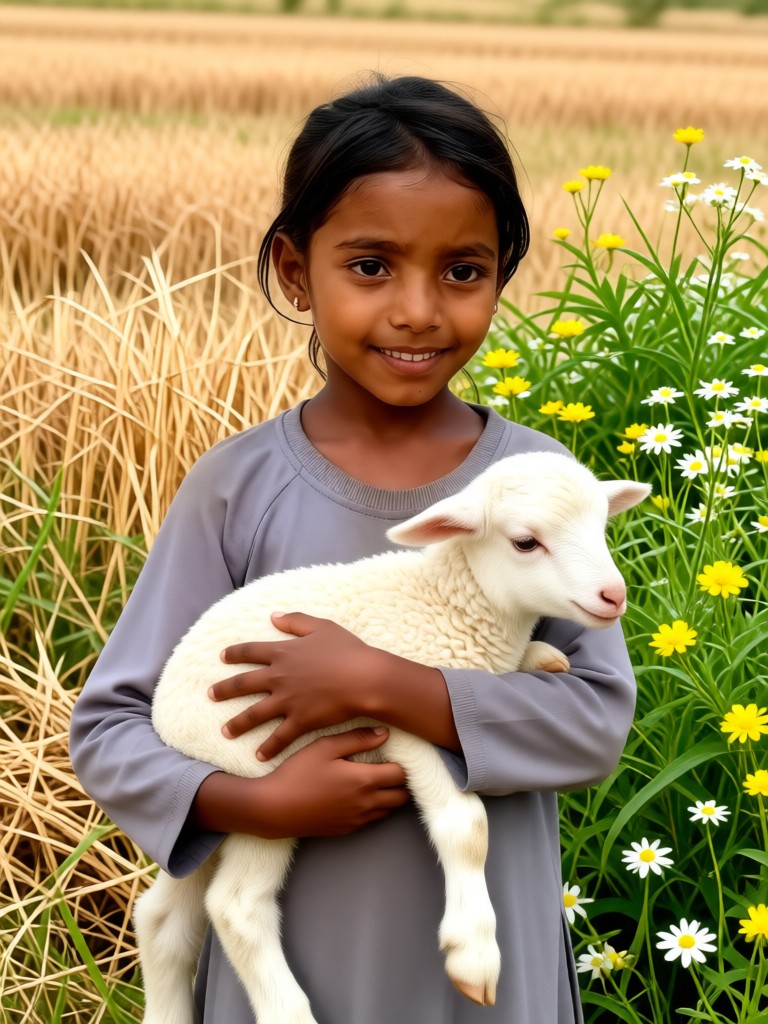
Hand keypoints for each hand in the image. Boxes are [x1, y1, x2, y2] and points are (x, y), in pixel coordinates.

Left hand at [210, 612, 381, 760]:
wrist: (364, 678)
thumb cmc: (347, 650)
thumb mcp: (321, 627)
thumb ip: (295, 621)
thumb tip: (273, 616)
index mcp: (283, 653)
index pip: (250, 652)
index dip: (235, 653)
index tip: (222, 657)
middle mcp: (278, 677)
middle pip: (243, 684)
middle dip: (224, 690)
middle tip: (210, 695)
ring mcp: (287, 701)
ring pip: (254, 715)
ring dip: (237, 724)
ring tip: (225, 732)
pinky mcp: (300, 720)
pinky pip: (279, 737)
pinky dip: (268, 748)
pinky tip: (259, 756)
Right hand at [255, 727, 409, 837]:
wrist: (273, 809)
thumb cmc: (297, 773)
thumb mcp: (324, 747)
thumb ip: (357, 739)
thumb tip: (384, 734)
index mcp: (364, 780)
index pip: (401, 775)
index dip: (404, 764)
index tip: (397, 754)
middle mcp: (366, 804)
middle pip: (402, 797)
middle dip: (402, 782)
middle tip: (392, 767)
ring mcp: (356, 820)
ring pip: (389, 811)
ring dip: (390, 796)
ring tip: (378, 779)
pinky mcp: (346, 830)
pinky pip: (372, 820)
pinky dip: (375, 808)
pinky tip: (360, 795)